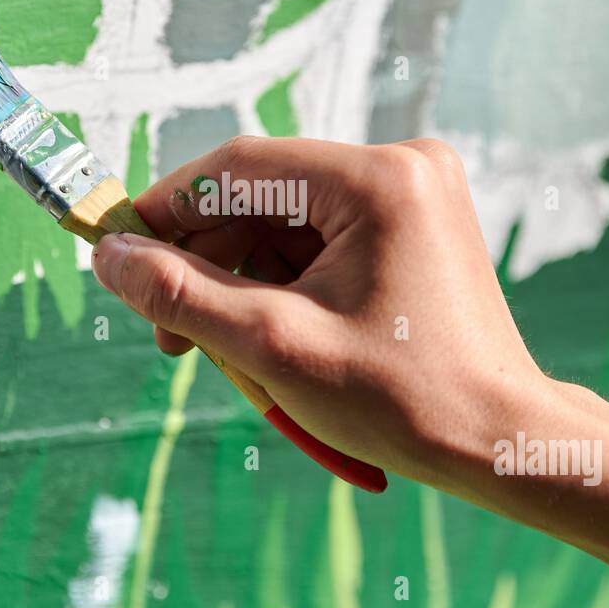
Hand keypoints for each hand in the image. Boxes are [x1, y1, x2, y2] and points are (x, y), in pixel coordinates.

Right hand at [89, 136, 548, 487]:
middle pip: (263, 199)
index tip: (117, 251)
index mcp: (375, 179)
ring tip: (221, 355)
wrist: (500, 441)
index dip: (166, 210)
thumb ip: (179, 293)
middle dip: (208, 265)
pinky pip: (323, 243)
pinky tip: (268, 341)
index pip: (238, 170)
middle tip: (167, 334)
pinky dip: (286, 288)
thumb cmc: (401, 399)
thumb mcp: (271, 345)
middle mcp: (401, 166)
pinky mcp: (415, 225)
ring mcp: (414, 194)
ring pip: (289, 226)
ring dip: (244, 285)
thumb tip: (108, 256)